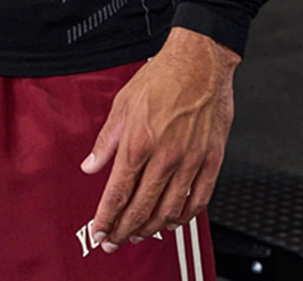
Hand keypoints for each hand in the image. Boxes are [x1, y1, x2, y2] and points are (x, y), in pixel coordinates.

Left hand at [80, 26, 238, 249]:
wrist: (199, 62)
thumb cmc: (162, 76)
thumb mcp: (123, 103)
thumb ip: (106, 140)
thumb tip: (91, 165)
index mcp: (139, 141)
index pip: (118, 192)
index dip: (106, 217)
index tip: (99, 230)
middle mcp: (165, 155)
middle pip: (142, 207)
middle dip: (124, 230)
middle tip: (115, 240)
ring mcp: (190, 160)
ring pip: (169, 210)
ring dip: (151, 228)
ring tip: (140, 234)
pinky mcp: (212, 160)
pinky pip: (198, 200)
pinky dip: (185, 217)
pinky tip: (174, 221)